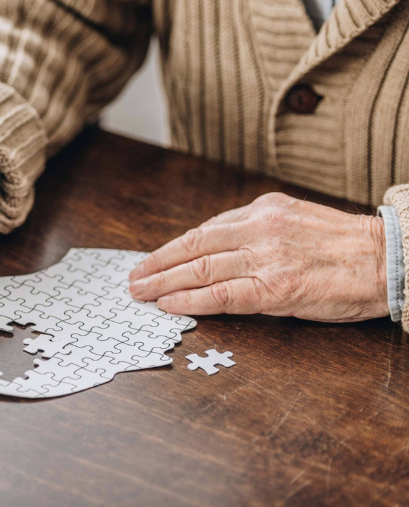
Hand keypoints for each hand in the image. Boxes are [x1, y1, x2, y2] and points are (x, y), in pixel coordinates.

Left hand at [129, 193, 388, 321]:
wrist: (389, 259)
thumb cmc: (344, 245)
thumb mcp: (295, 219)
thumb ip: (256, 229)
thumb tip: (215, 246)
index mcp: (263, 209)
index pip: (203, 230)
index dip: (171, 248)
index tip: (151, 259)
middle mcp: (259, 229)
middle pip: (193, 247)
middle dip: (157, 264)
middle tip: (133, 278)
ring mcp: (266, 258)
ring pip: (200, 269)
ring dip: (163, 282)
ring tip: (141, 292)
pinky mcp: (276, 288)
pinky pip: (222, 295)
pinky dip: (190, 300)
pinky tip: (170, 305)